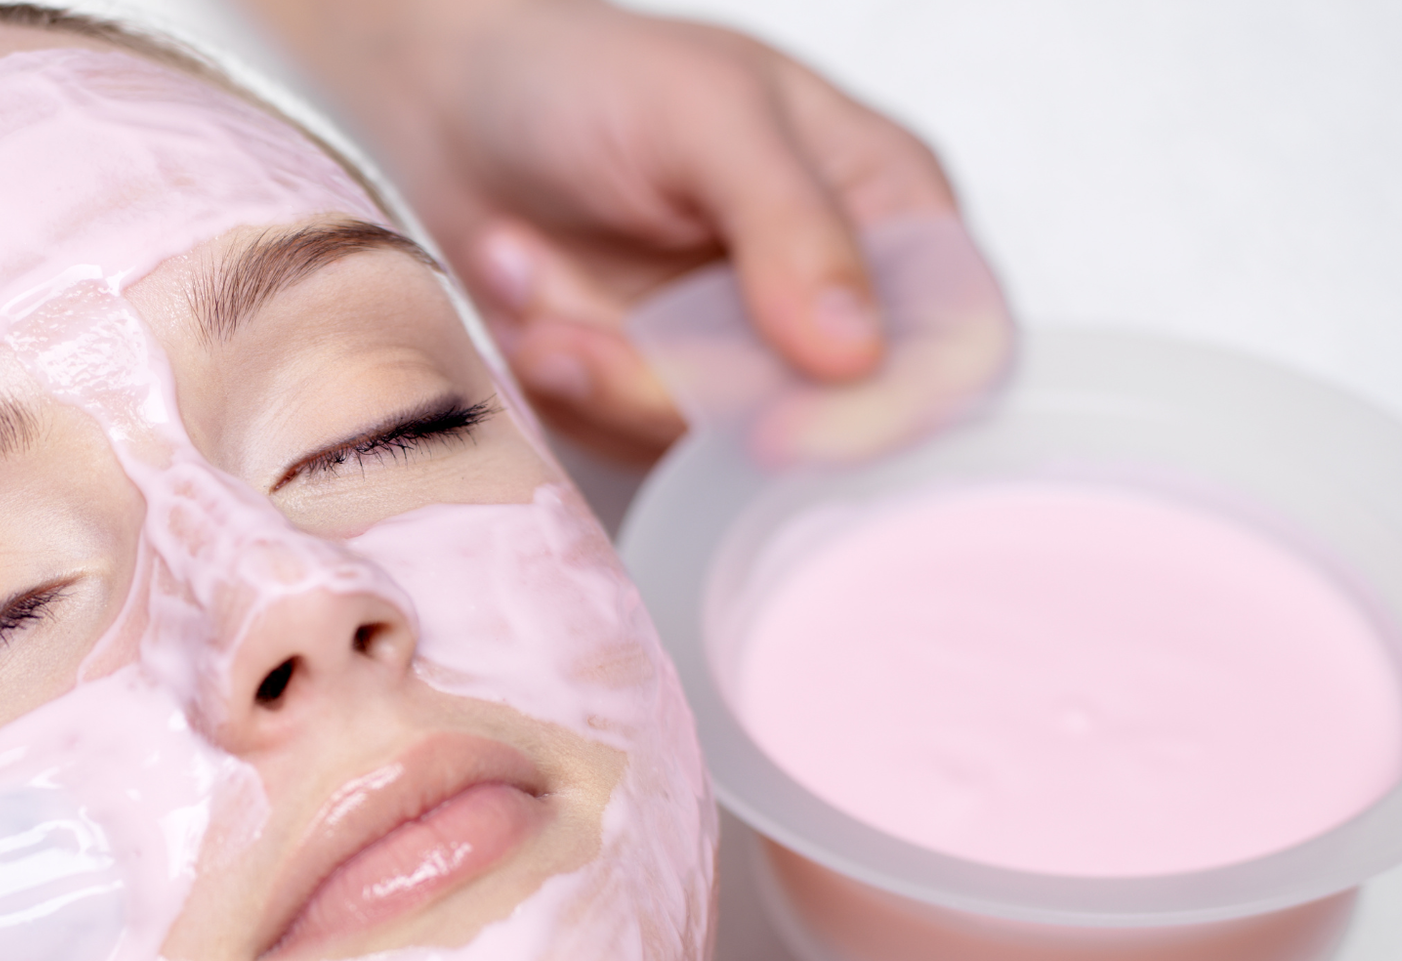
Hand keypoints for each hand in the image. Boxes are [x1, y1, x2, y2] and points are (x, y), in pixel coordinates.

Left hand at [257, 0, 958, 463]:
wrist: (448, 101)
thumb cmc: (585, 74)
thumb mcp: (703, 115)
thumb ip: (788, 224)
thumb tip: (854, 352)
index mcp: (891, 212)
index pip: (952, 352)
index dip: (881, 413)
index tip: (772, 434)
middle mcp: (831, 299)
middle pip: (813, 423)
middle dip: (671, 385)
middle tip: (563, 331)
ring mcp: (740, 360)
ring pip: (707, 446)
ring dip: (596, 373)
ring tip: (521, 268)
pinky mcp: (655, 400)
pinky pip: (626, 443)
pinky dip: (560, 378)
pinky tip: (519, 285)